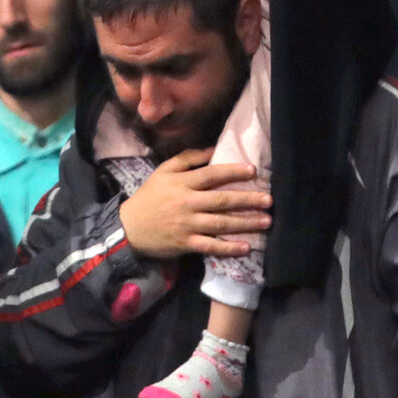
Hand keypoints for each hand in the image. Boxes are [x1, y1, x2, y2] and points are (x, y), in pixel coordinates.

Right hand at [117, 148, 271, 260]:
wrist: (129, 227)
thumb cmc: (149, 197)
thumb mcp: (163, 171)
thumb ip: (187, 159)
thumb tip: (213, 149)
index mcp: (182, 183)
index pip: (211, 175)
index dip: (232, 172)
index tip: (253, 171)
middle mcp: (187, 203)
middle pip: (221, 200)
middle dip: (247, 200)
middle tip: (268, 200)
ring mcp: (187, 225)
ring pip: (220, 223)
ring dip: (245, 223)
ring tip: (265, 221)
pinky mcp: (186, 244)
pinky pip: (211, 246)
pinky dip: (228, 248)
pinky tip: (245, 247)